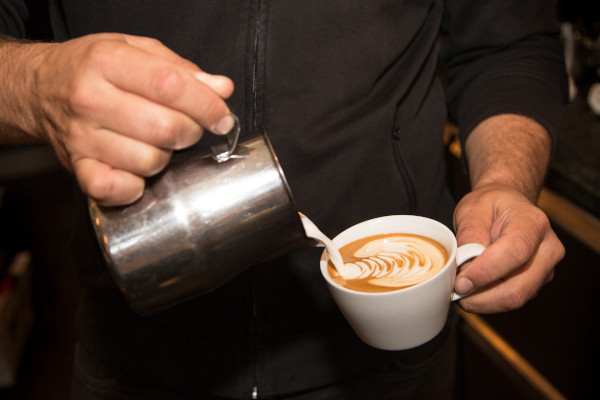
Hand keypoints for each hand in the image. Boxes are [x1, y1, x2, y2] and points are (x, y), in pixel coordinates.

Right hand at [29, 33, 233, 204]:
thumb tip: (220, 89)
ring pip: (149, 161)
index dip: (207, 106)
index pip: (170, 86)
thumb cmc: (91, 68)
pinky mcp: (76, 166)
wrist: (39, 87)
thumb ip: (181, 69)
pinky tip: (136, 171)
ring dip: (164, 156)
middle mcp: (90, 99)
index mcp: (108, 62)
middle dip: (190, 131)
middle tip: (185, 126)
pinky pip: (115, 189)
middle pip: (165, 128)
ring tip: (153, 141)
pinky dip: (134, 187)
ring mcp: (81, 137)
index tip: (222, 117)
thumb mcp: (134, 49)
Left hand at [453, 184, 563, 312]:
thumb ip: (469, 235)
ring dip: (482, 301)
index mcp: (533, 222)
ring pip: (514, 298)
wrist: (507, 206)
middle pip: (518, 286)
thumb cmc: (490, 205)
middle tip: (454, 290)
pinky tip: (472, 290)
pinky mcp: (536, 284)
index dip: (486, 271)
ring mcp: (545, 269)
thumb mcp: (472, 209)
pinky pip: (511, 300)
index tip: (460, 281)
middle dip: (480, 296)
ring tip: (460, 290)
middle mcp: (547, 248)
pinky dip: (488, 301)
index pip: (515, 252)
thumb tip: (465, 267)